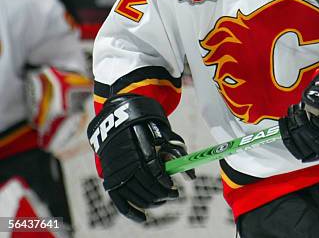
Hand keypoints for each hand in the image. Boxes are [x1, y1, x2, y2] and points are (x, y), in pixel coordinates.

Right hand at [87, 95, 194, 221]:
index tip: (174, 185)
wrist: (117, 120)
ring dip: (152, 201)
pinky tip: (144, 217)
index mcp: (140, 147)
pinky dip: (132, 212)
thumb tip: (191, 175)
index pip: (154, 171)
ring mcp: (116, 172)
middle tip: (174, 194)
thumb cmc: (146, 126)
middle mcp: (126, 160)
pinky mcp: (109, 180)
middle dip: (162, 193)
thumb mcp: (162, 132)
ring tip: (164, 199)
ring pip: (136, 195)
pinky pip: (120, 202)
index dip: (165, 181)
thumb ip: (176, 152)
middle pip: (146, 185)